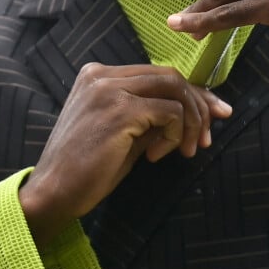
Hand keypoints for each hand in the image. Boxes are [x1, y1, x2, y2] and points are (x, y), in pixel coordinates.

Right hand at [19, 63, 231, 248]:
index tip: (215, 114)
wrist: (53, 194)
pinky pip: (170, 112)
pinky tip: (154, 156)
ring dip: (190, 122)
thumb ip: (155, 115)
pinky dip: (174, 135)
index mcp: (100, 75)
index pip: (159, 74)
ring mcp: (109, 89)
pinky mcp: (120, 110)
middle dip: (199, 106)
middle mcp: (102, 75)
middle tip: (204, 140)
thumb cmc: (88, 169)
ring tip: (183, 151)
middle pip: (171, 77)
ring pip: (175, 89)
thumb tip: (201, 109)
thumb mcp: (126, 133)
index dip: (193, 94)